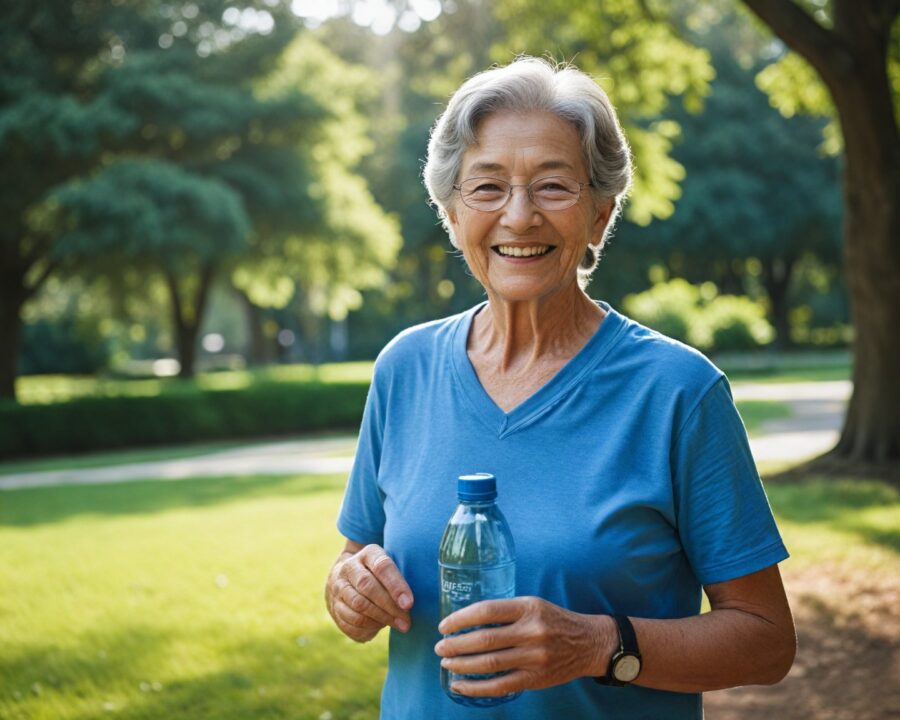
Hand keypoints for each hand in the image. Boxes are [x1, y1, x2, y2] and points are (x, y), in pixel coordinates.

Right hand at [326, 543, 413, 642]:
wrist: (347, 576)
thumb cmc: (381, 574)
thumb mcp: (391, 566)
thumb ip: (401, 578)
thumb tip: (410, 604)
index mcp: (368, 553)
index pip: (382, 567)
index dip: (396, 586)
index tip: (409, 604)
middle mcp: (349, 568)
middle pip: (368, 587)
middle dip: (389, 606)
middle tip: (406, 621)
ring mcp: (338, 587)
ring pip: (358, 606)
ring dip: (380, 619)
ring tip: (398, 625)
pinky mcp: (334, 606)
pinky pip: (350, 621)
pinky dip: (367, 627)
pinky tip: (380, 626)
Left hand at [434, 597, 615, 696]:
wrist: (589, 643)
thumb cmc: (554, 620)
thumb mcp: (533, 605)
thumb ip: (506, 611)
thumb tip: (467, 620)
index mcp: (528, 608)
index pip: (486, 611)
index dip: (460, 619)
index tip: (444, 626)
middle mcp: (531, 631)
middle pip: (484, 639)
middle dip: (456, 645)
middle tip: (440, 648)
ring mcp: (534, 657)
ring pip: (489, 664)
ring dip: (462, 665)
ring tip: (446, 664)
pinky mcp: (535, 678)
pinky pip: (500, 686)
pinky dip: (476, 687)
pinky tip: (460, 685)